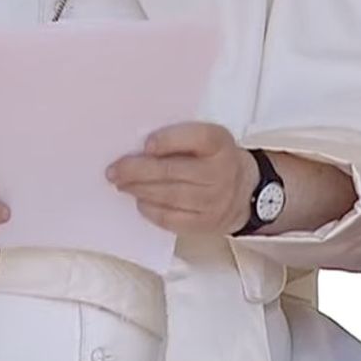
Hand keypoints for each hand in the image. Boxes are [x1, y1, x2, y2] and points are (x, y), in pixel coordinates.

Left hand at [106, 122, 257, 235]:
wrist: (246, 191)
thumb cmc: (214, 159)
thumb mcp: (206, 138)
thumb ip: (179, 138)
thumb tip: (137, 146)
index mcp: (219, 143)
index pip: (196, 138)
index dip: (168, 140)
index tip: (145, 144)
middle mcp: (220, 172)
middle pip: (173, 171)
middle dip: (137, 171)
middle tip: (114, 170)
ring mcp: (215, 200)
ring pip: (169, 196)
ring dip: (139, 190)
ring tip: (121, 184)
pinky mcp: (207, 222)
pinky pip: (172, 218)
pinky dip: (151, 210)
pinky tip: (140, 201)